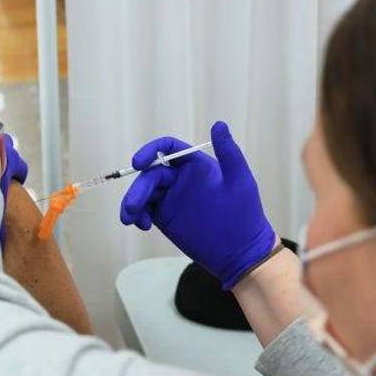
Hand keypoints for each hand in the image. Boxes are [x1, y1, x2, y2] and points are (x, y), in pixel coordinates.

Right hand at [119, 121, 276, 289]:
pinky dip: (137, 215)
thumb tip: (218, 124)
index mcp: (196, 165)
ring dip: (132, 203)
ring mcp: (170, 198)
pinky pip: (144, 210)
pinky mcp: (164, 217)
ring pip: (143, 193)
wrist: (240, 252)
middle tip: (131, 208)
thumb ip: (229, 153)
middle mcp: (180, 179)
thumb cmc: (245, 213)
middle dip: (137, 189)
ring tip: (130, 220)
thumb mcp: (239, 181)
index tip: (137, 163)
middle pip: (150, 175)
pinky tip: (141, 225)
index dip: (149, 151)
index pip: (167, 150)